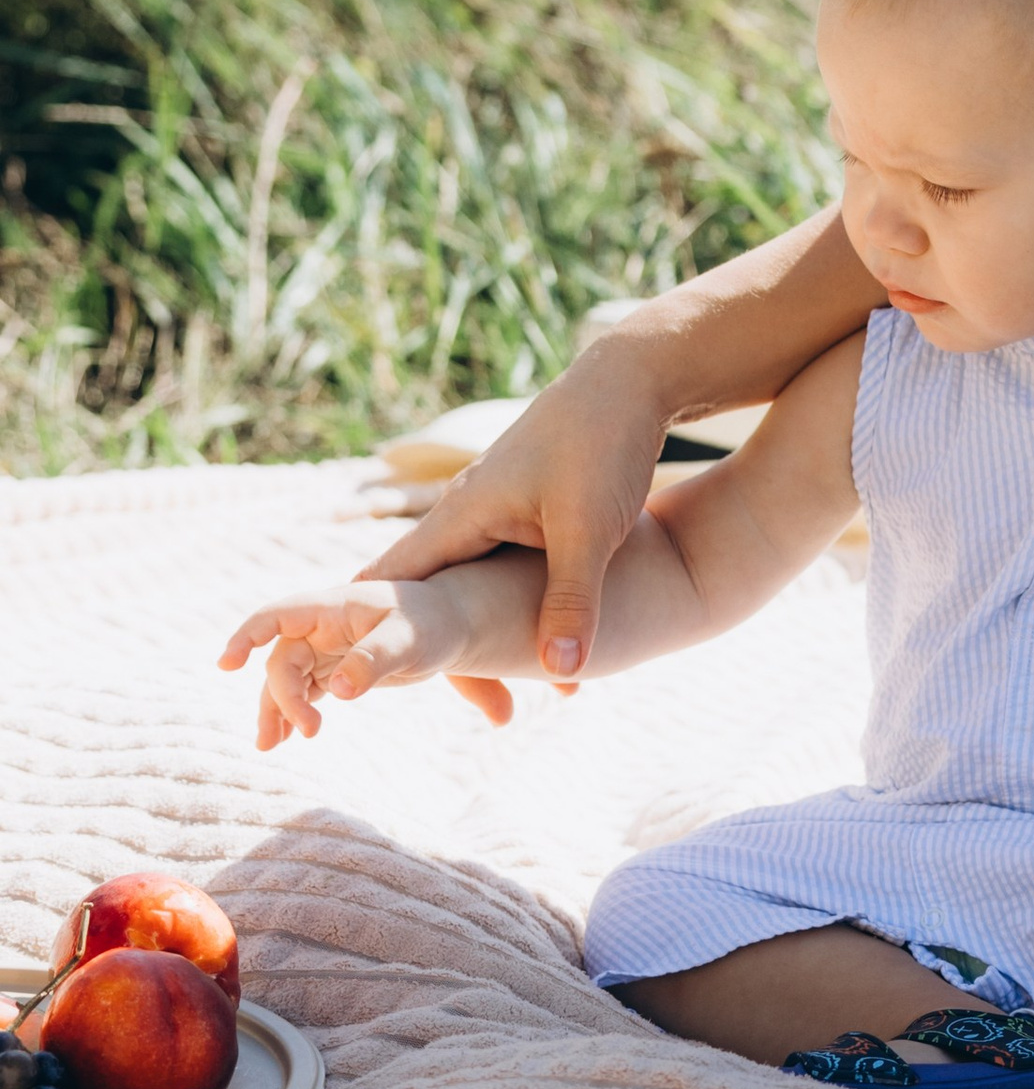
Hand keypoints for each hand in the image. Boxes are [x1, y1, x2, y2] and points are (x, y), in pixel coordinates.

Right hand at [217, 585, 512, 750]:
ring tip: (269, 747)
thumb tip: (337, 691)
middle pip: (282, 660)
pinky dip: (293, 713)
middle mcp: (321, 626)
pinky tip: (284, 739)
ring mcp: (325, 648)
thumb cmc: (433, 624)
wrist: (453, 625)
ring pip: (287, 680)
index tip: (226, 664)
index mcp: (333, 607)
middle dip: (284, 697)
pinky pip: (303, 691)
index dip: (246, 636)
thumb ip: (374, 661)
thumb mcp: (410, 640)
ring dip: (276, 711)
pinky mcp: (336, 669)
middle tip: (309, 733)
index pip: (276, 616)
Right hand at [360, 345, 662, 689]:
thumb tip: (560, 670)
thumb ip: (572, 601)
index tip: (343, 683)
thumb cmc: (605, 443)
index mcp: (462, 515)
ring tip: (510, 699)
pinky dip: (515, 613)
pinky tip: (549, 645)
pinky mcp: (528, 509)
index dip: (365, 632)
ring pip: (471, 588)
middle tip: (464, 711)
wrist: (633, 377)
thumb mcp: (589, 530)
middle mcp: (467, 512)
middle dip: (433, 654)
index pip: (389, 584)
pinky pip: (503, 572)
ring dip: (483, 638)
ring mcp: (496, 510)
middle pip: (427, 596)